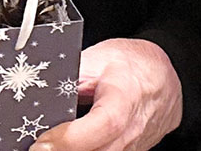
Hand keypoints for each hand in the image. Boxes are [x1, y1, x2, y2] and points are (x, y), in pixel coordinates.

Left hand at [32, 38, 182, 150]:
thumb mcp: (97, 58)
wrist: (162, 77)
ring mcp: (132, 148)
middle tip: (38, 147)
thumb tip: (37, 87)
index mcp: (124, 98)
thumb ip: (69, 75)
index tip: (42, 141)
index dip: (70, 138)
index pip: (103, 126)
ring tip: (51, 144)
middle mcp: (131, 130)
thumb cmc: (131, 64)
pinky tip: (68, 145)